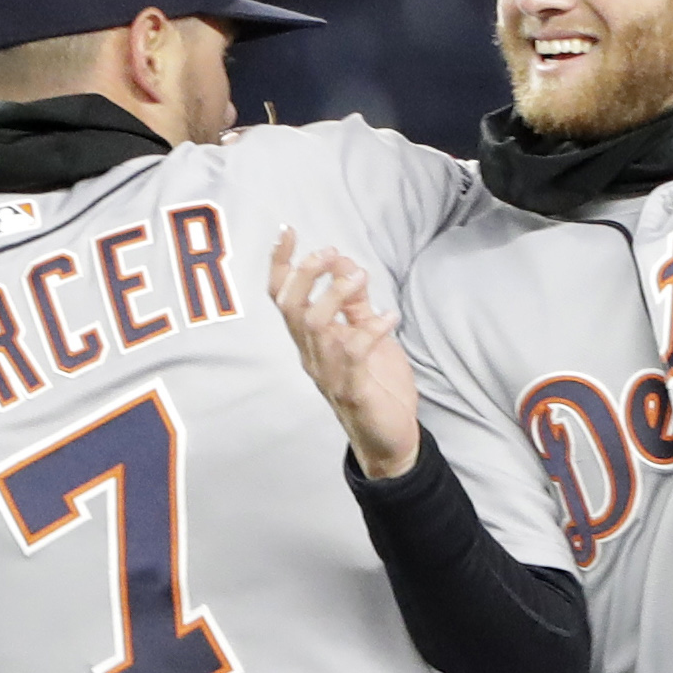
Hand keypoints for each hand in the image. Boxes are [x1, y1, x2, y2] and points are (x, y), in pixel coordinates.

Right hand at [266, 229, 419, 477]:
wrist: (390, 442)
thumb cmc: (376, 386)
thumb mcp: (366, 336)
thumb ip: (355, 305)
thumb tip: (346, 264)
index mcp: (311, 340)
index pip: (283, 297)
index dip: (281, 264)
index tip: (287, 231)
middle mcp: (312, 354)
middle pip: (291, 307)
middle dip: (306, 274)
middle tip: (331, 253)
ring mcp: (328, 372)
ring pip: (314, 325)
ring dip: (336, 295)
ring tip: (361, 276)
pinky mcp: (352, 389)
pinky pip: (354, 353)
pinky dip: (372, 329)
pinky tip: (391, 315)